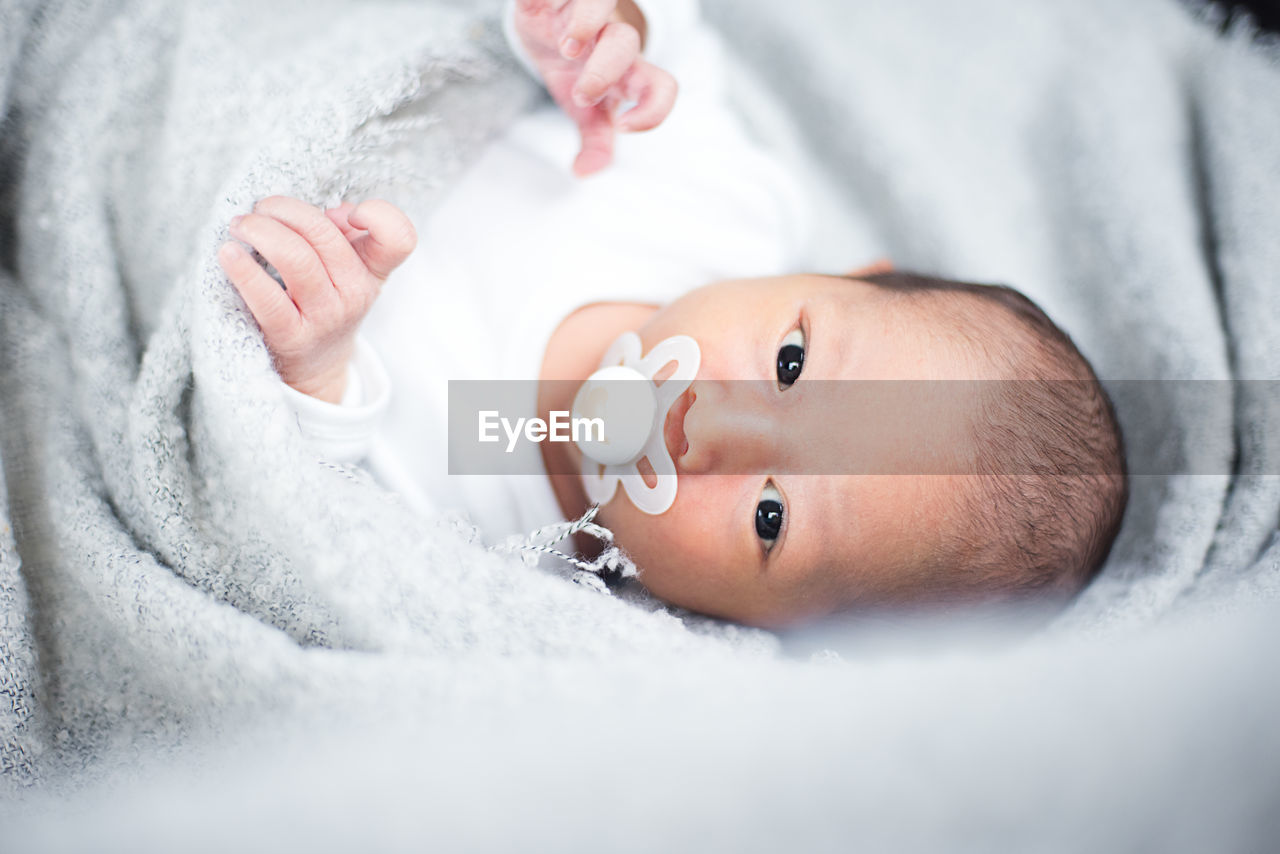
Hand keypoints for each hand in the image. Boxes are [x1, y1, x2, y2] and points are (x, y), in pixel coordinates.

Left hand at [217, 196, 416, 402]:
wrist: (314, 365)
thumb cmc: (326, 302)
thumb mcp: (349, 270)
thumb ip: (346, 234)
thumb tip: (334, 211)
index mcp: (374, 271)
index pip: (399, 239)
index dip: (380, 215)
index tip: (350, 213)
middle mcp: (356, 293)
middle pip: (325, 234)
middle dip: (284, 209)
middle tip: (261, 207)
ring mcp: (325, 316)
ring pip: (295, 258)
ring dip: (260, 231)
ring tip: (241, 225)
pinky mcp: (291, 335)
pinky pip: (266, 296)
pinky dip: (242, 269)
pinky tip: (228, 253)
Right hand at [513, 0, 677, 176]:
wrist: (548, 24)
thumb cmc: (575, 70)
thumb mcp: (586, 109)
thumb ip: (595, 141)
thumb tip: (584, 173)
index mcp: (625, 71)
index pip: (660, 87)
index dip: (654, 109)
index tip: (624, 127)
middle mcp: (609, 37)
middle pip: (625, 42)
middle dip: (606, 68)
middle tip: (583, 95)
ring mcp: (582, 11)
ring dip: (587, 20)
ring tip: (569, 46)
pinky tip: (541, 11)